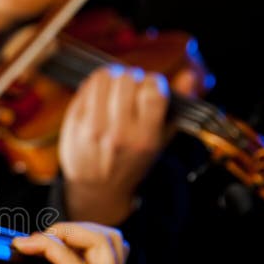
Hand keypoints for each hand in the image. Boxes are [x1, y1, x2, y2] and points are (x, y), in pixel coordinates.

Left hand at [12, 222, 126, 263]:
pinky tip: (28, 250)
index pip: (101, 245)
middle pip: (111, 238)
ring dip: (69, 232)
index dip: (67, 232)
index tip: (29, 241)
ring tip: (37, 241)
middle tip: (38, 237)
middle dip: (73, 227)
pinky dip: (53, 249)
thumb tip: (26, 249)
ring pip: (106, 242)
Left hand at [58, 65, 169, 224]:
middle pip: (127, 80)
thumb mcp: (159, 141)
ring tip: (115, 88)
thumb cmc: (132, 161)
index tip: (150, 87)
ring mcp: (92, 128)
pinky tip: (100, 95)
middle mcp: (118, 133)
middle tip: (131, 88)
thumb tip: (189, 75)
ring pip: (104, 78)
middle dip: (132, 78)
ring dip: (112, 77)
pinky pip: (85, 86)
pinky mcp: (73, 123)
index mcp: (144, 139)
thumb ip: (175, 107)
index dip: (153, 82)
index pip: (153, 91)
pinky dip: (95, 85)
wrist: (97, 188)